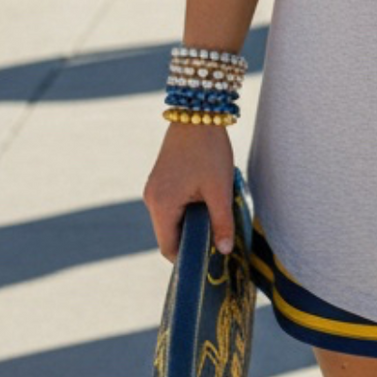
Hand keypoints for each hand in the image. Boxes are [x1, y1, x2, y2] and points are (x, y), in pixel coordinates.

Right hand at [143, 123, 234, 260]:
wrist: (197, 113)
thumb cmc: (209, 151)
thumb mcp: (220, 189)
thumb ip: (221, 222)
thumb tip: (224, 251)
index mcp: (162, 205)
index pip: (168, 248)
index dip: (187, 260)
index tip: (209, 262)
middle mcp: (152, 199)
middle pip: (168, 235)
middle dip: (191, 241)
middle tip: (217, 243)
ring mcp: (154, 188)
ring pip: (170, 220)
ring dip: (190, 224)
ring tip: (215, 220)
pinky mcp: (160, 180)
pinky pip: (171, 206)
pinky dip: (187, 211)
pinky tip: (206, 203)